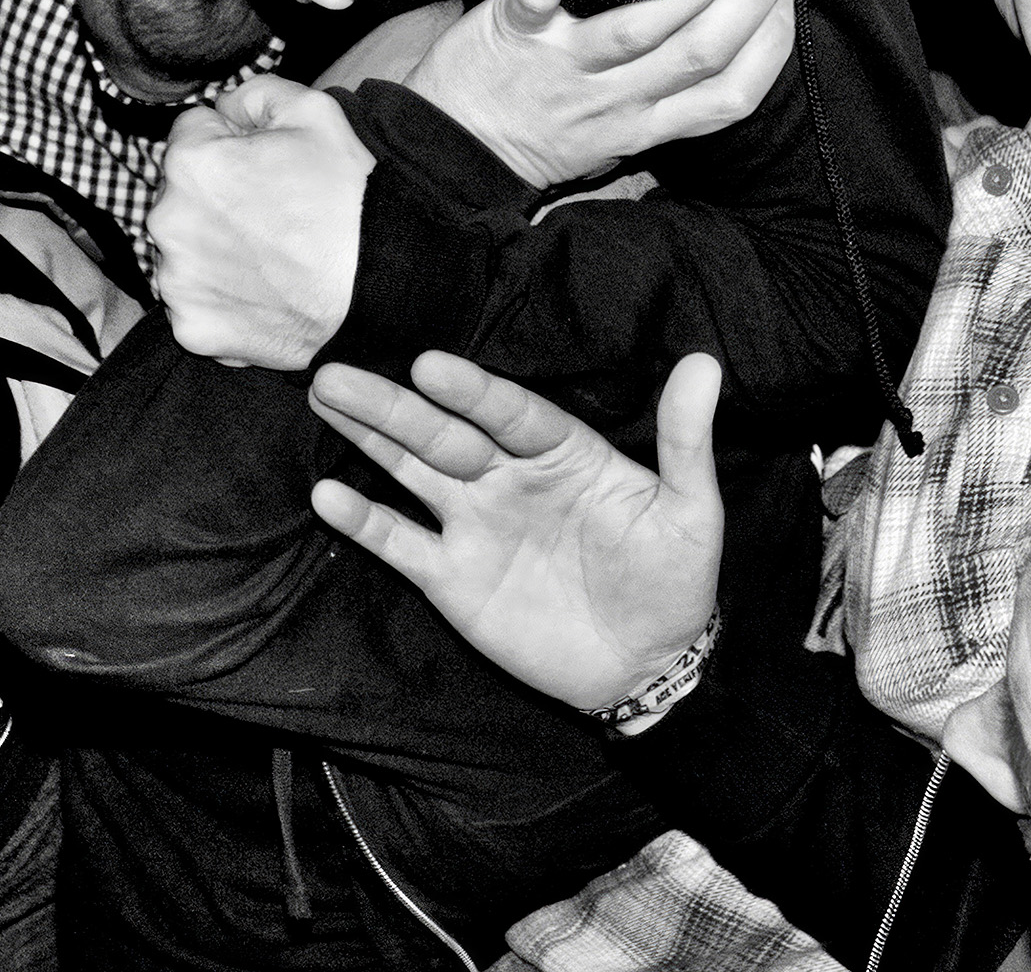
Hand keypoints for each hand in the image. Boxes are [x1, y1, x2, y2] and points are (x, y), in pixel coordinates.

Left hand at [147, 77, 370, 368]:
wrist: (382, 285)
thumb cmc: (350, 197)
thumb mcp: (316, 111)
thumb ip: (256, 93)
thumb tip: (225, 108)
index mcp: (192, 163)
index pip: (191, 133)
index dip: (231, 141)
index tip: (264, 165)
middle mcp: (169, 222)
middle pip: (182, 194)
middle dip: (217, 195)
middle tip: (272, 213)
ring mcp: (178, 282)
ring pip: (185, 249)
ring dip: (214, 247)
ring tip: (270, 256)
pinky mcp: (193, 329)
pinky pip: (195, 304)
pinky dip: (221, 299)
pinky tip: (263, 292)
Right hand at [309, 349, 724, 713]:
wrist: (649, 666)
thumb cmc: (675, 580)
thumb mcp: (690, 510)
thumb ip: (684, 441)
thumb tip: (706, 364)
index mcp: (562, 453)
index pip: (510, 413)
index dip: (472, 391)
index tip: (432, 366)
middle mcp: (509, 478)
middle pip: (444, 433)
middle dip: (393, 405)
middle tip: (339, 373)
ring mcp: (475, 525)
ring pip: (413, 472)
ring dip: (369, 439)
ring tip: (324, 399)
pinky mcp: (452, 578)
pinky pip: (403, 543)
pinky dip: (365, 522)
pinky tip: (325, 496)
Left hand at [406, 0, 795, 188]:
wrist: (451, 148)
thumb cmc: (542, 131)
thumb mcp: (619, 138)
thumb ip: (668, 100)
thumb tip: (730, 44)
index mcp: (642, 126)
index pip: (726, 98)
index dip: (769, 51)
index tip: (790, 4)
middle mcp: (610, 99)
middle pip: (695, 54)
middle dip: (743, 3)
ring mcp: (562, 64)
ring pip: (637, 28)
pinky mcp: (515, 30)